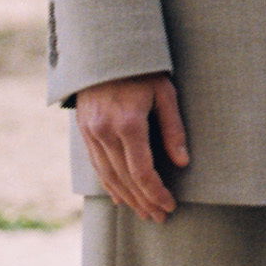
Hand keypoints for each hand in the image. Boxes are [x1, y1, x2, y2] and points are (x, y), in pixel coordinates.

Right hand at [73, 71, 188, 222]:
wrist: (103, 48)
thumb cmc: (142, 68)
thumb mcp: (165, 92)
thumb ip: (173, 129)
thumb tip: (182, 163)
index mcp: (128, 123)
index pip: (143, 172)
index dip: (157, 193)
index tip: (170, 205)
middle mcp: (105, 131)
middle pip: (126, 180)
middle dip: (144, 202)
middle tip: (159, 217)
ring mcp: (91, 132)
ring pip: (108, 176)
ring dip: (127, 198)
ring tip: (143, 212)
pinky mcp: (83, 130)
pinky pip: (96, 165)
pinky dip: (109, 184)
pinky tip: (121, 197)